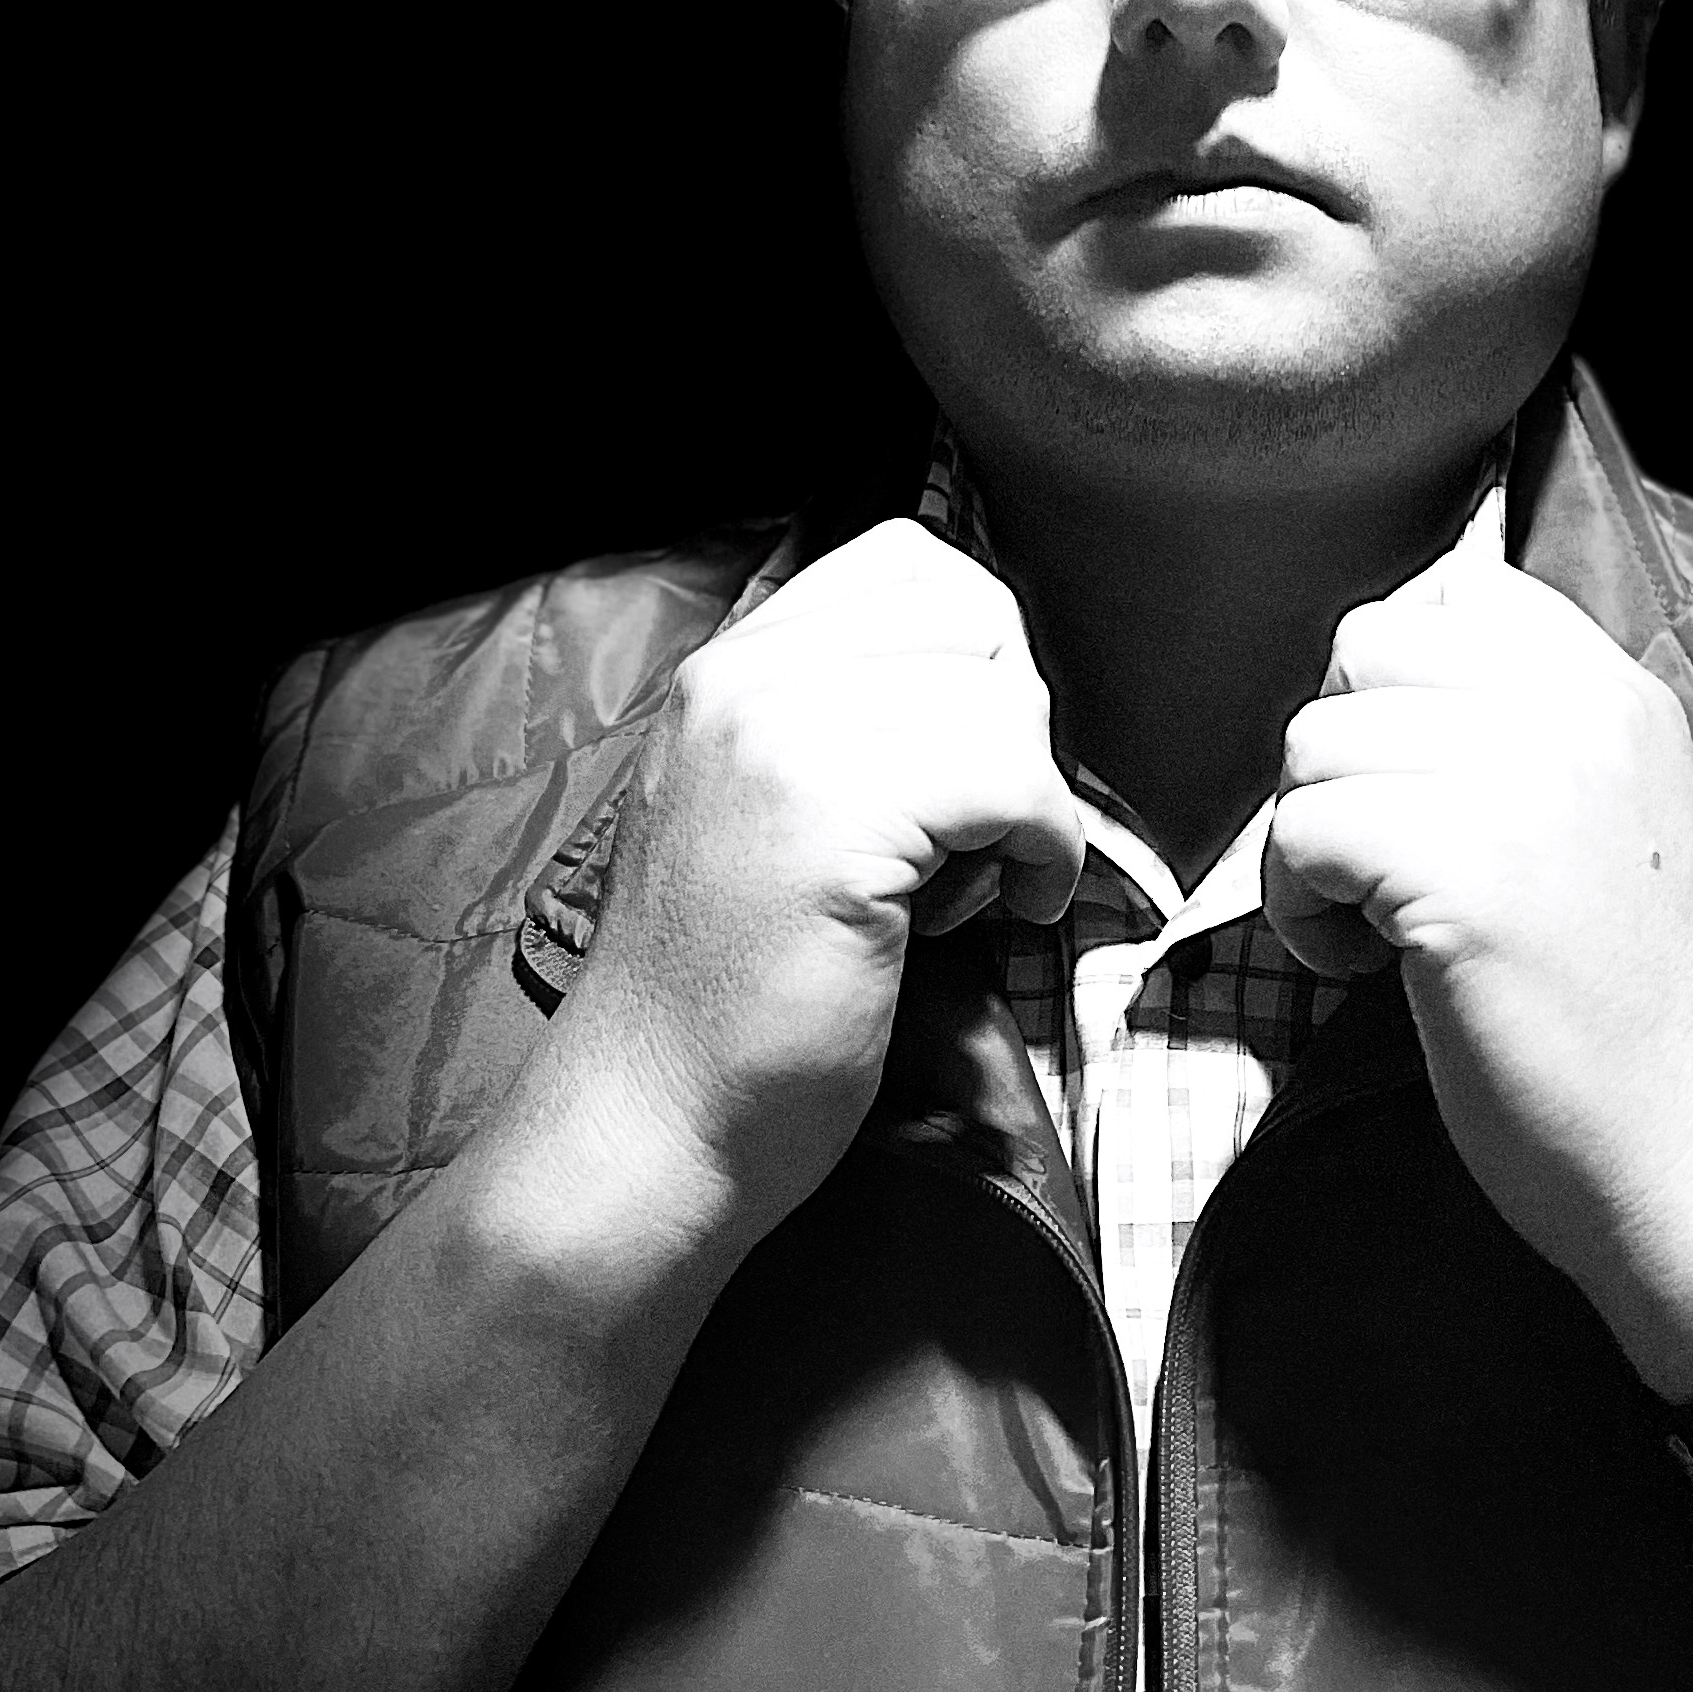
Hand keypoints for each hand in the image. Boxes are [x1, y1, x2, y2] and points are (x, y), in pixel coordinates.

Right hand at [526, 520, 1087, 1247]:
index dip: (978, 655)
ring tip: (970, 881)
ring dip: (1026, 795)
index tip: (974, 753)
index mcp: (728, 670)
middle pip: (974, 617)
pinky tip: (1015, 905)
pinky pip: (1015, 781)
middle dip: (1012, 721)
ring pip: (1003, 699)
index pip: (910, 564)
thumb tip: (997, 684)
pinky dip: (1047, 847)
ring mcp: (785, 741)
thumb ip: (847, 726)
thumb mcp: (767, 810)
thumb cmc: (726, 998)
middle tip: (981, 826)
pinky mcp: (837, 822)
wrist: (646, 1127)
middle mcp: (747, 679)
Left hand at [1263, 565, 1692, 1397]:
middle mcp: (1576, 715)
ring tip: (1370, 926)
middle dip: (1340, 754)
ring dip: (1310, 838)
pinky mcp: (1461, 872)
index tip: (1419, 785)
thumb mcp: (1612, 824)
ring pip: (1314, 739)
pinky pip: (1301, 831)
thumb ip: (1526, 744)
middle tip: (1380, 859)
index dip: (1399, 684)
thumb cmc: (1636, 1018)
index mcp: (1619, 697)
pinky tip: (1360, 967)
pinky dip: (1298, 907)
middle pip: (1363, 648)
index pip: (1459, 592)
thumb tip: (1374, 703)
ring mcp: (1522, 785)